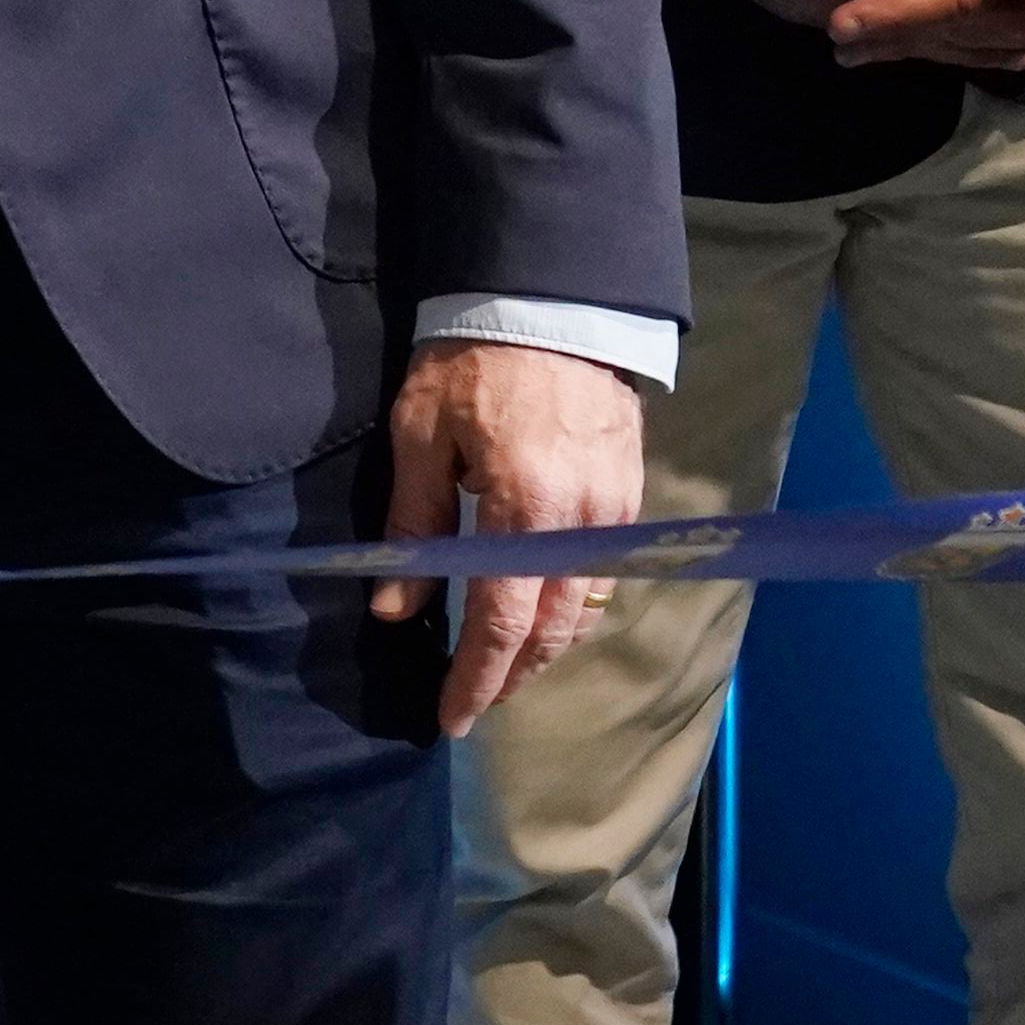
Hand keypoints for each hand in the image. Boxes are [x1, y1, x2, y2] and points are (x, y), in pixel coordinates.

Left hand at [370, 341, 644, 735]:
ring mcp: (615, 516)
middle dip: (511, 675)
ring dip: (541, 646)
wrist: (553, 307)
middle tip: (473, 702)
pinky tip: (536, 612)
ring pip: (582, 609)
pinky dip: (567, 606)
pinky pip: (600, 576)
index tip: (452, 717)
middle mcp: (582, 526)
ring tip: (499, 667)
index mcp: (525, 510)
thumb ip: (414, 523)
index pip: (501, 623)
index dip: (477, 677)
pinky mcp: (630, 501)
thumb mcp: (421, 435)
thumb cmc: (473, 365)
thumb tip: (394, 606)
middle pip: (551, 630)